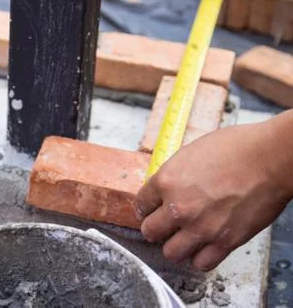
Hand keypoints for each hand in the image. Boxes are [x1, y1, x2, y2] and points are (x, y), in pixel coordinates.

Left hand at [135, 114, 292, 270]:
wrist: (270, 158)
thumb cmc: (236, 148)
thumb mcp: (190, 152)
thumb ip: (174, 174)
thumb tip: (166, 186)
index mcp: (167, 181)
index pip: (141, 204)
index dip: (146, 208)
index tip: (150, 211)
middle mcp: (179, 208)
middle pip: (150, 232)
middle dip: (155, 229)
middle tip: (163, 226)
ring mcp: (201, 227)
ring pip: (171, 253)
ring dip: (174, 246)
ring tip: (182, 239)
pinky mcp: (224, 242)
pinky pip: (201, 263)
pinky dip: (199, 258)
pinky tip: (202, 248)